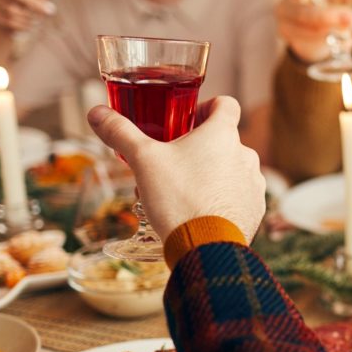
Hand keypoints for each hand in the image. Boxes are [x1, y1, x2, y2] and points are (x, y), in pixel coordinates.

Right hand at [0, 0, 54, 33]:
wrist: (11, 28)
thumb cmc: (27, 9)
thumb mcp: (36, 1)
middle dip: (35, 3)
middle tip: (51, 10)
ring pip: (13, 10)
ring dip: (30, 17)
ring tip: (38, 21)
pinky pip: (9, 22)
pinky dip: (22, 25)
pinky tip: (28, 26)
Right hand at [86, 96, 266, 242]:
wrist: (206, 248)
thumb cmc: (177, 198)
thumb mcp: (143, 161)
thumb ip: (121, 132)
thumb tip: (96, 113)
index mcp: (223, 134)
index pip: (227, 104)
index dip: (208, 107)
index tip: (189, 121)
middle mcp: (246, 155)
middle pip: (226, 140)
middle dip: (202, 147)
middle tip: (176, 162)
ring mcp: (254, 183)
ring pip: (234, 168)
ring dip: (215, 173)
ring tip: (186, 190)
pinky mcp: (256, 209)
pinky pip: (240, 195)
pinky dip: (224, 197)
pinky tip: (202, 210)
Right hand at [275, 0, 351, 62]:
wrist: (308, 27)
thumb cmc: (322, 3)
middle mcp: (285, 6)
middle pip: (304, 14)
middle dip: (330, 17)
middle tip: (351, 19)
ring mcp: (286, 26)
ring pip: (311, 33)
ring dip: (335, 34)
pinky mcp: (294, 44)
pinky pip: (315, 46)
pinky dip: (335, 45)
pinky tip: (349, 41)